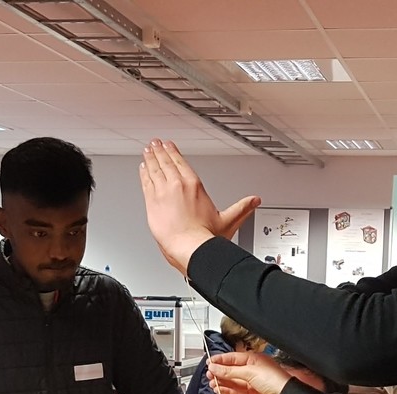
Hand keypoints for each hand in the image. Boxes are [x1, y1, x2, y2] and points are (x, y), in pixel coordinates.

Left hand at [139, 139, 260, 273]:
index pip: (181, 162)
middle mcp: (177, 185)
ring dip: (150, 159)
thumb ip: (242, 208)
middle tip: (155, 143)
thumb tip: (254, 201)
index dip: (173, 152)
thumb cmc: (207, 238)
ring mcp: (163, 193)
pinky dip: (143, 174)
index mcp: (194, 185)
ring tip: (147, 151)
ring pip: (154, 169)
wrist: (191, 248)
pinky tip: (142, 169)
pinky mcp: (152, 203)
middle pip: (166, 162)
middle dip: (159, 151)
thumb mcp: (228, 220)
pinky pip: (146, 183)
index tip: (168, 145)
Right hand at [207, 351, 291, 393]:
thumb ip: (230, 371)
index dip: (221, 360)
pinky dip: (226, 391)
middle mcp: (253, 371)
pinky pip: (236, 392)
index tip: (210, 362)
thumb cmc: (275, 380)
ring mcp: (252, 384)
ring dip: (221, 382)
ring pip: (233, 382)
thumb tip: (216, 368)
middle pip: (232, 370)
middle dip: (219, 372)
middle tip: (209, 373)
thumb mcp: (249, 371)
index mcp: (255, 360)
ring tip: (211, 382)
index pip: (234, 358)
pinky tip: (219, 389)